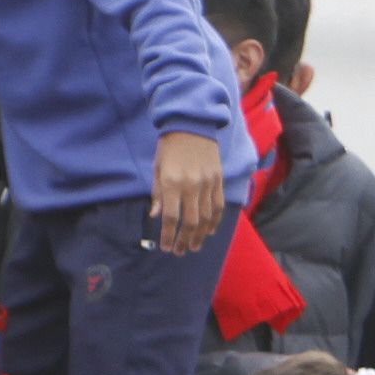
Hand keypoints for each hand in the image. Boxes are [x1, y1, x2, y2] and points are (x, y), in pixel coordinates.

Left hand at [149, 131, 225, 255]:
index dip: (168, 235)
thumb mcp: (157, 168)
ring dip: (200, 235)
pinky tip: (210, 231)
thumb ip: (157, 193)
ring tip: (194, 246)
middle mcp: (191, 185)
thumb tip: (155, 215)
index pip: (170, 217)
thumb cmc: (169, 146)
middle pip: (190, 222)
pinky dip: (215, 221)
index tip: (165, 247)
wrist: (192, 124)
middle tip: (180, 251)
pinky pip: (218, 206)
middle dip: (184, 240)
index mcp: (172, 182)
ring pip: (207, 218)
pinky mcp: (218, 180)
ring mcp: (207, 183)